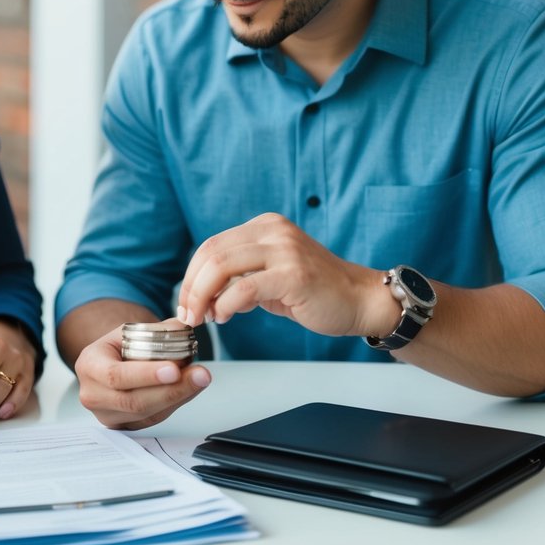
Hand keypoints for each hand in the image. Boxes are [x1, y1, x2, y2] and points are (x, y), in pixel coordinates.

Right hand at [75, 326, 210, 429]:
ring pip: (146, 414)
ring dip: (178, 397)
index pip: (115, 375)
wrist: (107, 364)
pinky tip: (190, 388)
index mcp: (89, 366)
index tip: (174, 369)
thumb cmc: (117, 348)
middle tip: (199, 375)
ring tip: (199, 378)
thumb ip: (158, 330)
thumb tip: (185, 328)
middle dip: (171, 390)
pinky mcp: (123, 427)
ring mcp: (106, 415)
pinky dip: (174, 404)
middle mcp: (93, 395)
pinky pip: (152, 420)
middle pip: (133, 401)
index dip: (145, 375)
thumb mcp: (129, 331)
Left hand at [175, 213, 391, 336]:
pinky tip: (225, 317)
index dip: (191, 276)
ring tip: (203, 318)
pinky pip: (245, 288)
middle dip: (191, 288)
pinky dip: (226, 305)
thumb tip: (203, 296)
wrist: (360, 300)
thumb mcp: (270, 276)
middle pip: (211, 254)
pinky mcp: (294, 274)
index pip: (211, 246)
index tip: (185, 303)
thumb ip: (239, 277)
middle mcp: (273, 230)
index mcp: (264, 225)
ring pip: (222, 267)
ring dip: (203, 297)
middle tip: (188, 315)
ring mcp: (285, 250)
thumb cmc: (314, 292)